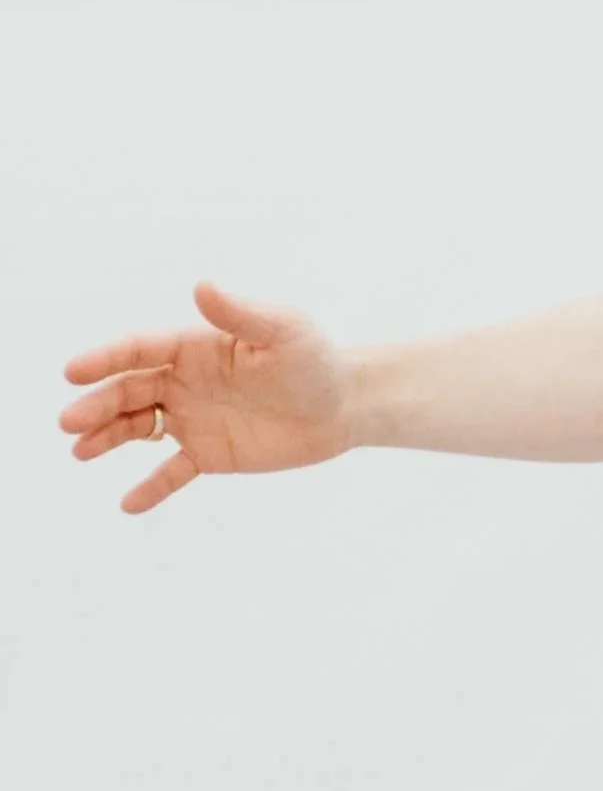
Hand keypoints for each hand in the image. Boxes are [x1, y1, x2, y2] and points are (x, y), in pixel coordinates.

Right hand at [59, 282, 354, 514]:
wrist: (346, 405)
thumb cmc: (315, 359)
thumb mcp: (283, 331)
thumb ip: (240, 313)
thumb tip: (202, 285)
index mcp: (195, 347)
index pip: (140, 350)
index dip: (105, 359)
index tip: (73, 371)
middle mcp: (185, 381)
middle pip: (129, 391)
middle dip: (96, 405)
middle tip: (69, 422)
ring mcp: (194, 418)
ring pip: (138, 429)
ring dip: (108, 438)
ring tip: (81, 452)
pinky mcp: (211, 453)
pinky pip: (173, 473)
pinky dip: (151, 488)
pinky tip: (129, 505)